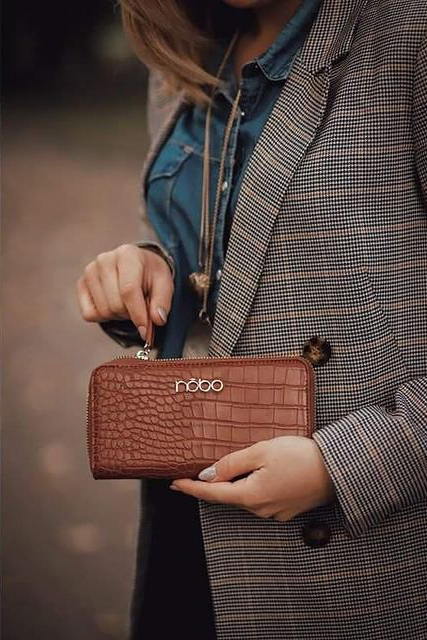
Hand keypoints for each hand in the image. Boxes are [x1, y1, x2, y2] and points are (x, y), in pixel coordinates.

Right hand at [76, 244, 173, 339]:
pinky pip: (89, 314)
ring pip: (103, 311)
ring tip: (127, 303)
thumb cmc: (151, 275)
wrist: (137, 265)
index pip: (128, 290)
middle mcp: (105, 260)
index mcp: (128, 255)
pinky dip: (103, 316)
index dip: (138, 314)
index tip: (145, 331)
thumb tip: (157, 320)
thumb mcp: (164, 284)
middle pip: (115, 304)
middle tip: (139, 306)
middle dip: (130, 314)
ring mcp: (90, 271)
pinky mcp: (81, 284)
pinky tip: (113, 303)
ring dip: (118, 315)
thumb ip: (162, 302)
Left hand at [170, 436, 335, 520]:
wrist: (337, 469)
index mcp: (251, 496)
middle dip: (214, 483)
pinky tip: (261, 472)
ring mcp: (276, 512)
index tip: (173, 483)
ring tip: (233, 466)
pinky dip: (255, 485)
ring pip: (247, 496)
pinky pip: (263, 497)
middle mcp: (261, 509)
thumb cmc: (300, 457)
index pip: (212, 493)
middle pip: (229, 495)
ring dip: (237, 483)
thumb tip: (208, 475)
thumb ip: (232, 463)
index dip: (191, 488)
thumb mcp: (261, 451)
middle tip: (195, 471)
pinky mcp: (288, 508)